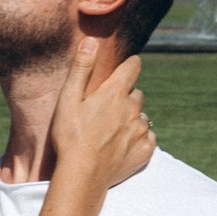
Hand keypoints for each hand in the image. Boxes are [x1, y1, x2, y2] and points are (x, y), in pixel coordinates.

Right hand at [48, 38, 154, 196]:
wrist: (82, 175)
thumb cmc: (70, 136)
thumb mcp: (68, 99)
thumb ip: (81, 68)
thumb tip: (91, 40)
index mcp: (115, 93)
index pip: (133, 67)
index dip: (130, 65)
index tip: (126, 68)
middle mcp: (132, 109)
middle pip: (136, 93)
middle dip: (126, 96)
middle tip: (107, 109)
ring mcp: (140, 131)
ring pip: (141, 117)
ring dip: (131, 119)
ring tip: (111, 131)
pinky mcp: (145, 150)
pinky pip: (148, 137)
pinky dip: (138, 138)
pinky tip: (122, 145)